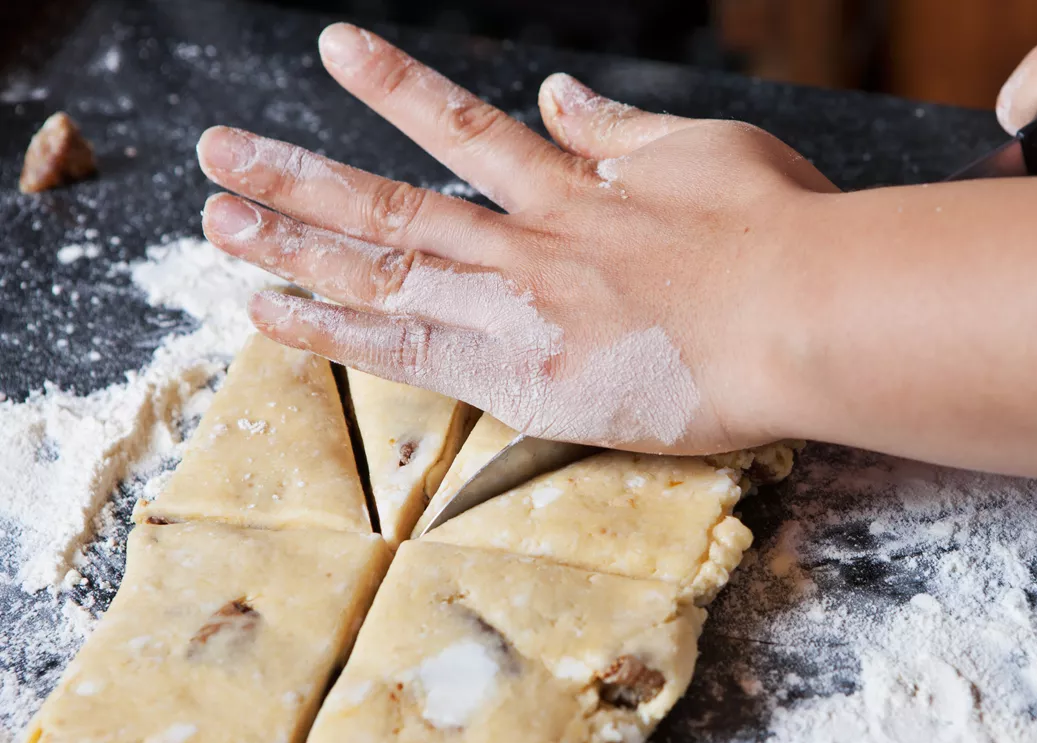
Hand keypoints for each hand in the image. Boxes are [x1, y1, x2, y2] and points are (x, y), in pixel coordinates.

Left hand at [196, 24, 835, 452]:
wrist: (804, 313)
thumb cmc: (780, 232)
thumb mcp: (704, 150)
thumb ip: (617, 130)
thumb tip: (555, 96)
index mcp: (575, 187)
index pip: (463, 130)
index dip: (395, 89)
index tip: (335, 51)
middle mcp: (530, 241)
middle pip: (392, 203)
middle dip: (300, 175)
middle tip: (220, 152)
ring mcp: (520, 310)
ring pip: (382, 268)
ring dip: (293, 241)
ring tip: (216, 219)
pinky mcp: (528, 380)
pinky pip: (410, 353)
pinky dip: (336, 332)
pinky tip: (272, 312)